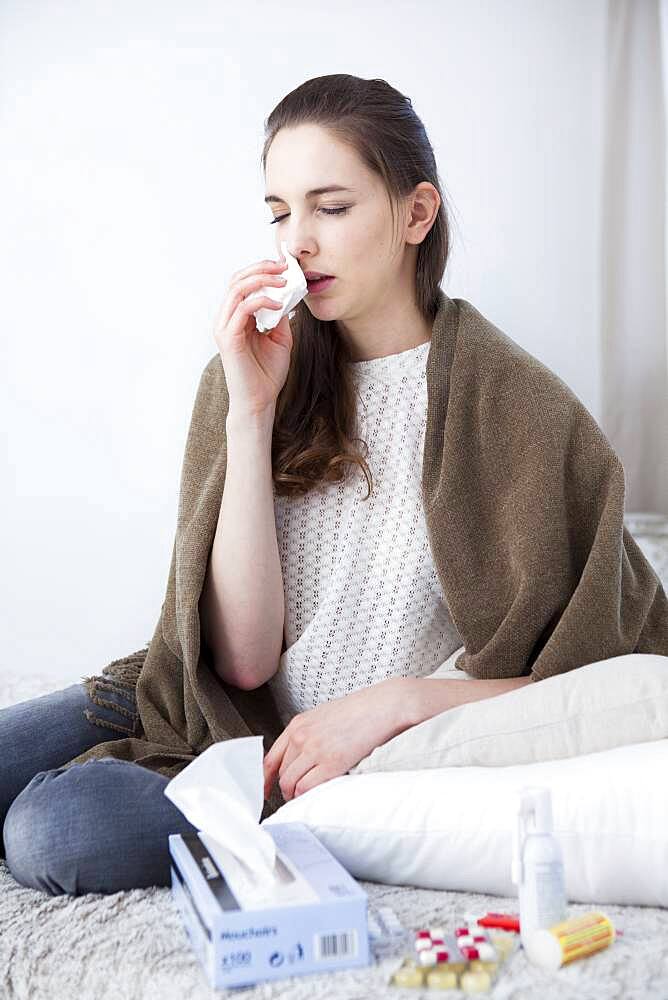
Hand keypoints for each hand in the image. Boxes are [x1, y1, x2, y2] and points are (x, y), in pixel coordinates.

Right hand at [214, 253, 293, 418]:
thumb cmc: (267, 374)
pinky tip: (279, 305)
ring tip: (283, 281)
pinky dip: (262, 301)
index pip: (243, 284)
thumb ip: (280, 317)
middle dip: (261, 269)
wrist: (260, 401)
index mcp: (236, 318)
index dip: (262, 271)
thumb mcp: (280, 338)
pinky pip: (243, 308)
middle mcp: (226, 319)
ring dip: (262, 280)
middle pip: (237, 280)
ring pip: (237, 289)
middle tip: (284, 267)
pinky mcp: (228, 337)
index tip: (284, 267)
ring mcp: (224, 327)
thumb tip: (288, 294)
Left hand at [263, 677, 408, 800]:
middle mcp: (301, 736)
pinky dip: (308, 797)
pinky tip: (318, 796)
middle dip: (287, 789)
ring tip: (309, 798)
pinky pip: (307, 788)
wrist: (384, 706)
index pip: (270, 758)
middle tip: (297, 796)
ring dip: (297, 795)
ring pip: (291, 784)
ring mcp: (315, 749)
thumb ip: (309, 734)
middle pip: (281, 773)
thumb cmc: (360, 711)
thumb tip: (301, 758)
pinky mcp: (331, 762)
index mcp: (298, 724)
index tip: (265, 790)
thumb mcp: (325, 716)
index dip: (265, 779)